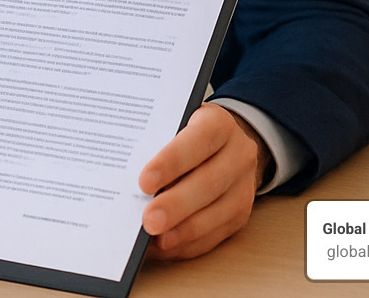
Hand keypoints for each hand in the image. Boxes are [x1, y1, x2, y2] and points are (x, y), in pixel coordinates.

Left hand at [138, 103, 269, 259]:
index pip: (197, 140)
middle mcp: (238, 154)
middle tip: (148, 220)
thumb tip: (125, 178)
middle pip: (209, 183)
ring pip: (217, 213)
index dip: (171, 162)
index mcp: (218, 124)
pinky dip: (188, 243)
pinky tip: (165, 245)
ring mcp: (243, 187)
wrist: (226, 145)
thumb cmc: (188, 134)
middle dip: (176, 205)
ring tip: (156, 238)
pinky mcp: (240, 214)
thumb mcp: (175, 124)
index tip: (144, 181)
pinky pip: (216, 234)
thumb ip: (156, 143)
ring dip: (184, 230)